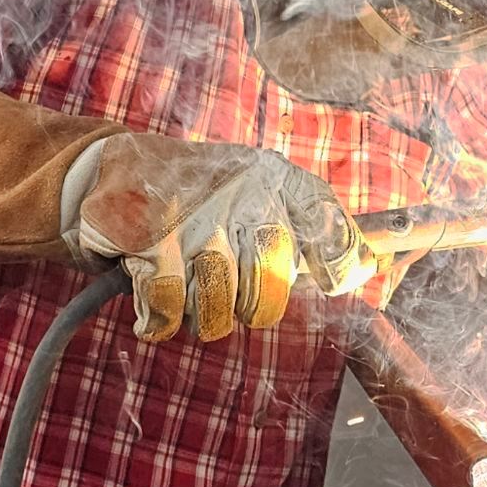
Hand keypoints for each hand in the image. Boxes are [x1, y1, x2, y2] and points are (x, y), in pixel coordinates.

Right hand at [65, 135, 367, 344]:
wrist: (115, 166)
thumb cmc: (203, 194)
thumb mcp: (262, 191)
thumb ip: (314, 228)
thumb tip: (371, 268)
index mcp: (277, 179)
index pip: (327, 227)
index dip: (338, 264)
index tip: (333, 282)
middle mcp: (242, 193)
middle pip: (269, 290)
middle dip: (249, 306)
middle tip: (227, 289)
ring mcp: (195, 216)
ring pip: (217, 310)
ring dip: (198, 314)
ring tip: (185, 287)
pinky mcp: (148, 238)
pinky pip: (168, 309)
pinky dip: (158, 320)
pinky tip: (153, 305)